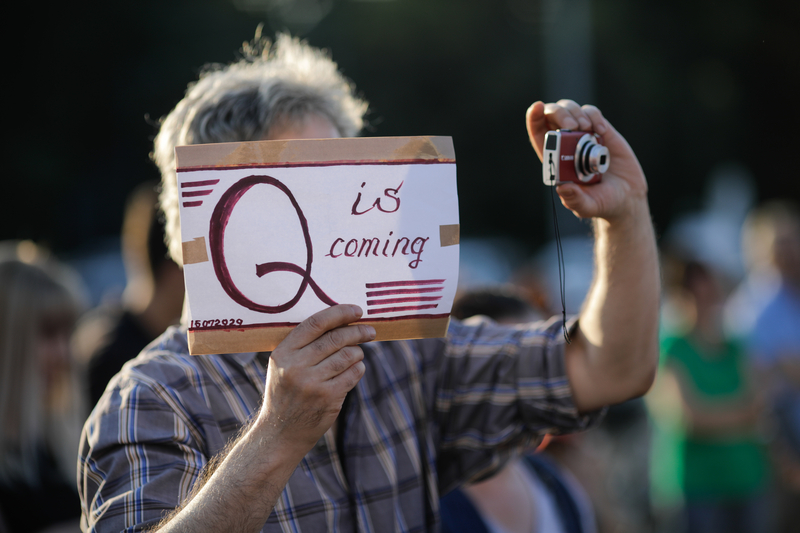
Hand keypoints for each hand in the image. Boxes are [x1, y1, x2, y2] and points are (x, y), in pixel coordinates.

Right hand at [259, 304, 374, 449]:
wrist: (280, 432)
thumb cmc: (286, 392)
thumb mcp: (282, 365)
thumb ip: (303, 345)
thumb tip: (340, 321)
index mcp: (283, 353)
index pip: (316, 323)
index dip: (340, 313)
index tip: (357, 310)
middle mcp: (296, 367)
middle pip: (336, 338)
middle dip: (357, 331)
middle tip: (370, 331)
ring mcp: (312, 383)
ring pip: (348, 356)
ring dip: (358, 352)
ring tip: (357, 354)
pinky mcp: (328, 398)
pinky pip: (353, 374)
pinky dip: (359, 368)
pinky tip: (355, 369)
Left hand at [526, 100, 647, 221]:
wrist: (628, 197)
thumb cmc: (602, 203)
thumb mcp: (587, 205)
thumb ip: (574, 199)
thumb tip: (562, 187)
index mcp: (555, 159)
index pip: (538, 133)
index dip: (533, 117)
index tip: (536, 107)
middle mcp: (566, 144)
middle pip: (552, 115)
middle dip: (559, 114)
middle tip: (572, 127)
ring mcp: (583, 135)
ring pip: (571, 109)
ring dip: (576, 113)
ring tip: (588, 130)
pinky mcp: (601, 131)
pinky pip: (591, 112)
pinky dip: (594, 116)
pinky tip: (601, 131)